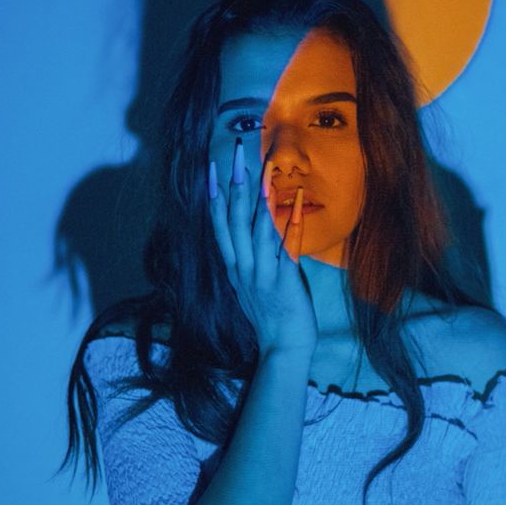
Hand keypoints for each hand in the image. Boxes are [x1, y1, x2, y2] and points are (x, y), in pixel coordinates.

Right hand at [208, 140, 318, 359]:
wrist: (283, 349)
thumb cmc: (271, 319)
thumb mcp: (251, 288)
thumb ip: (250, 262)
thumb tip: (256, 237)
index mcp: (235, 267)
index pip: (220, 225)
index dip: (214, 195)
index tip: (210, 168)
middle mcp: (244, 267)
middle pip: (235, 219)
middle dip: (234, 184)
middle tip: (233, 154)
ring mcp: (262, 273)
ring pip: (257, 228)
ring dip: (259, 196)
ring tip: (259, 168)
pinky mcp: (284, 280)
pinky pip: (286, 245)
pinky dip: (289, 221)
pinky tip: (295, 200)